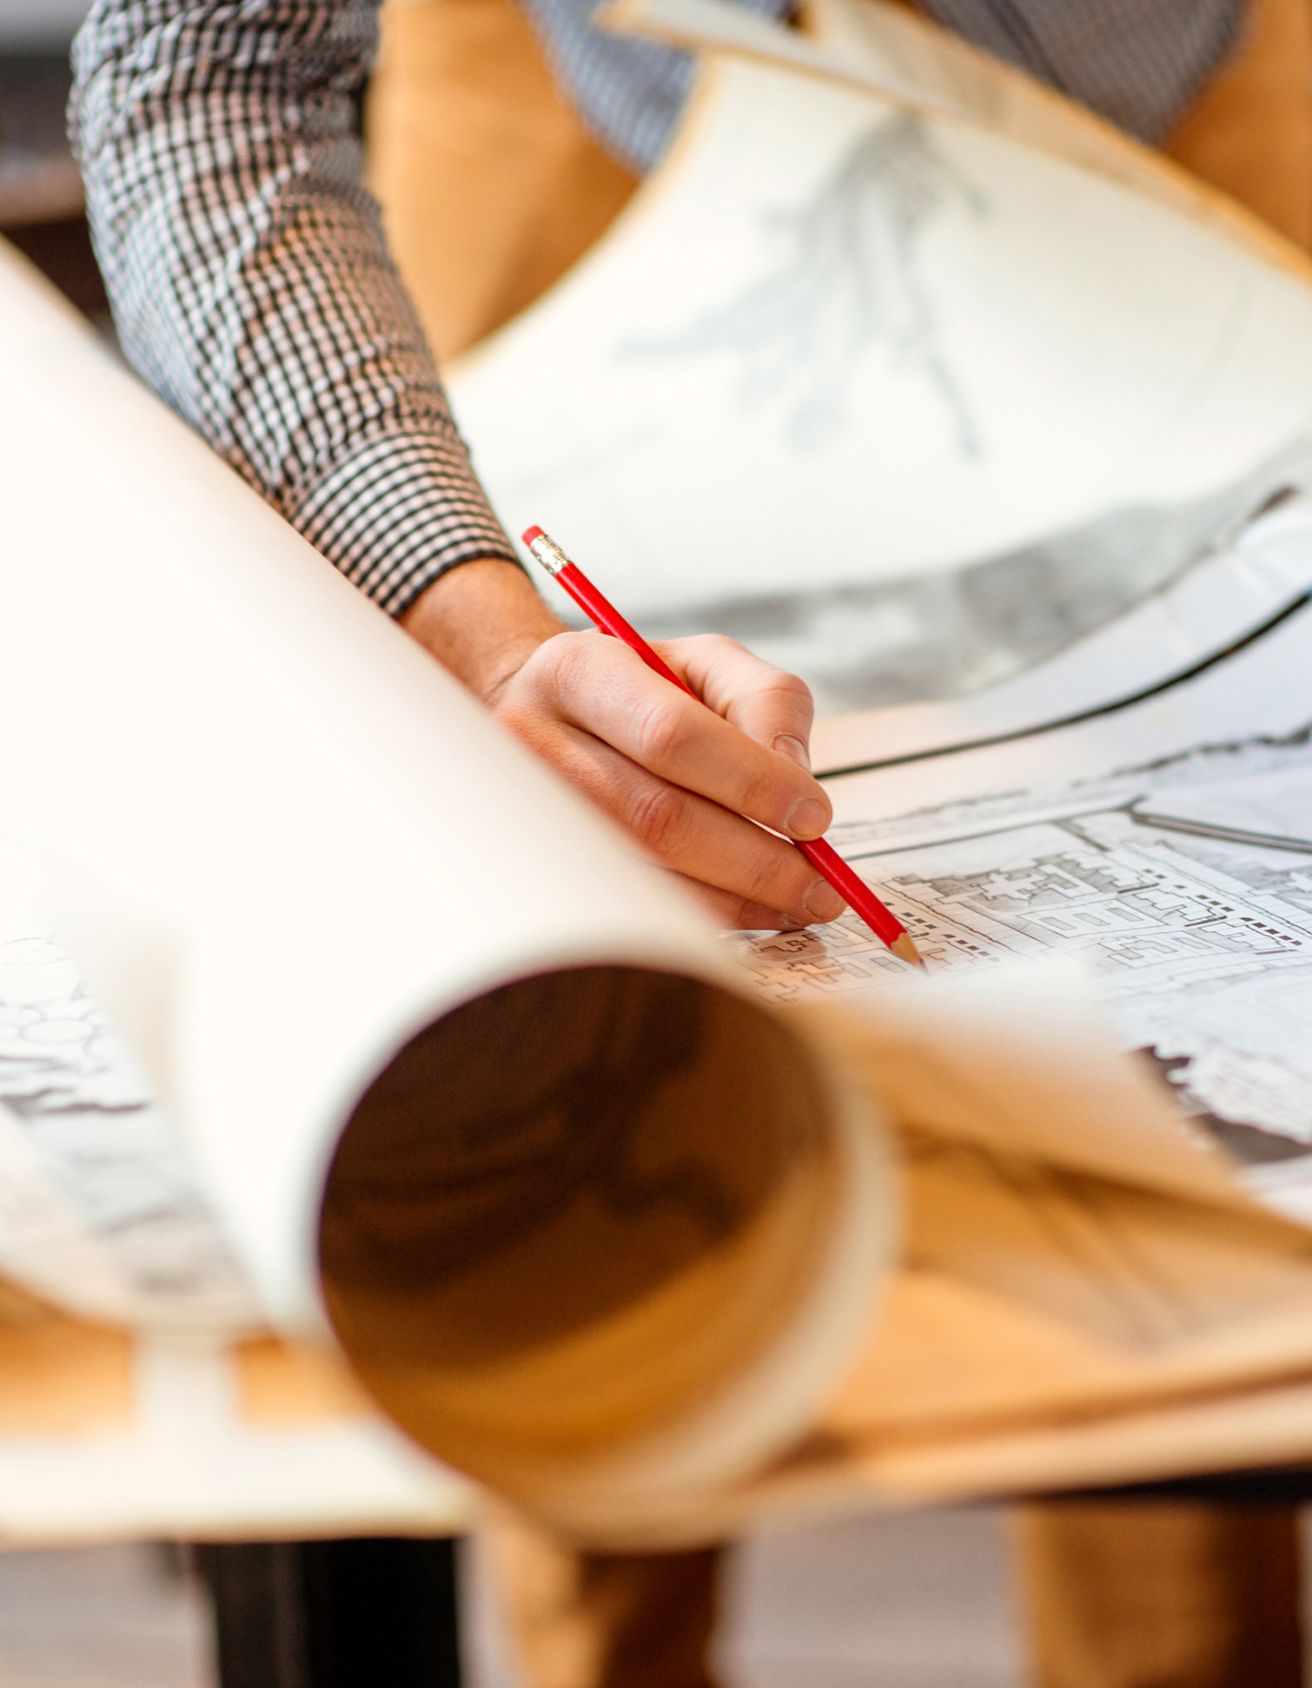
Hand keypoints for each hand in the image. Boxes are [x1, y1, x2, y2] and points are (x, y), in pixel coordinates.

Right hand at [402, 560, 844, 929]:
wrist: (552, 718)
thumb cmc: (642, 690)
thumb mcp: (709, 664)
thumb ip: (766, 702)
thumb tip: (795, 779)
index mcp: (579, 672)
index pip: (670, 735)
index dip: (751, 782)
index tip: (815, 818)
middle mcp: (536, 743)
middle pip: (656, 816)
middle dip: (754, 860)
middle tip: (820, 886)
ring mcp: (529, 816)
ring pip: (643, 873)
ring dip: (736, 900)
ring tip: (799, 903)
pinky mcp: (542, 868)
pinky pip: (632, 906)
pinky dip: (704, 917)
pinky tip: (751, 912)